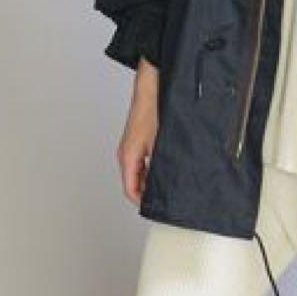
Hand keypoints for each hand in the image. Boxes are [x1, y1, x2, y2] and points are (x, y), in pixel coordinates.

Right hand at [116, 58, 160, 203]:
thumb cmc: (153, 110)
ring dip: (152, 178)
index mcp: (128, 157)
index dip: (144, 202)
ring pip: (139, 171)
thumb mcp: (160, 144)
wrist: (151, 86)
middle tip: (167, 197)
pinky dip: (153, 166)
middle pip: (134, 183)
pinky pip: (143, 160)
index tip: (157, 208)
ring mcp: (131, 146)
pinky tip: (168, 163)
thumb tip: (167, 183)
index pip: (131, 190)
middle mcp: (127, 153)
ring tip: (169, 181)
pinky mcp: (138, 138)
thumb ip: (160, 166)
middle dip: (149, 191)